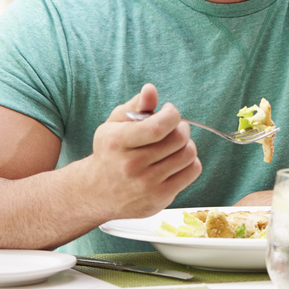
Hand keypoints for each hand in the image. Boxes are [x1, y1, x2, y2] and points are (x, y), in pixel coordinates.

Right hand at [86, 83, 201, 218]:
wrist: (96, 192)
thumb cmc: (110, 152)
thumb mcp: (115, 124)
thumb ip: (136, 105)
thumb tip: (150, 90)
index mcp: (116, 142)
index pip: (158, 127)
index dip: (172, 114)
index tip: (168, 111)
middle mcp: (130, 166)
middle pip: (179, 139)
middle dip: (180, 127)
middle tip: (173, 128)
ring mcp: (146, 185)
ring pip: (188, 154)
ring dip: (186, 144)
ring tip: (174, 144)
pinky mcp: (159, 198)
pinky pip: (192, 171)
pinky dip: (191, 162)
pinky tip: (176, 160)